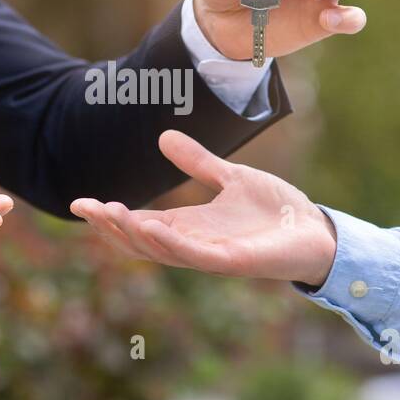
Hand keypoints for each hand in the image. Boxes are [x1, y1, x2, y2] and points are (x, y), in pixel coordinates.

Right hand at [70, 131, 337, 287]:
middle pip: (140, 242)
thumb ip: (198, 162)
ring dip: (133, 234)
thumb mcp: (231, 177)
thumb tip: (163, 137)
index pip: (140, 223)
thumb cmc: (276, 211)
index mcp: (190, 226)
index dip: (111, 216)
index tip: (82, 203)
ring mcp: (211, 256)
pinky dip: (169, 243)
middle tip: (86, 208)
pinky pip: (193, 256)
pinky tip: (151, 227)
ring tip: (111, 213)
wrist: (316, 231)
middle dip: (111, 228)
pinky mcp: (232, 262)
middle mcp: (194, 244)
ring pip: (160, 251)